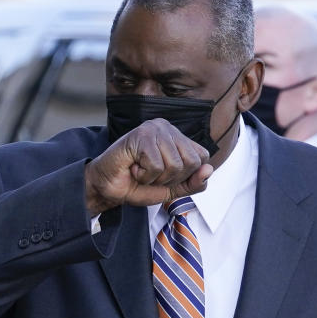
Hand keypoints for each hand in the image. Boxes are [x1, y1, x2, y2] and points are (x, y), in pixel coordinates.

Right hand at [85, 119, 212, 214]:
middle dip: (171, 178)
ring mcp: (154, 129)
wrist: (107, 188)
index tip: (163, 176)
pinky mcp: (141, 135)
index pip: (202, 158)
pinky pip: (156, 166)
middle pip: (191, 162)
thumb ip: (193, 183)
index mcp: (177, 137)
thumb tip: (209, 170)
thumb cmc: (136, 184)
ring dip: (156, 178)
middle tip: (151, 174)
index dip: (185, 176)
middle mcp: (167, 128)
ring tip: (141, 171)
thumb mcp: (171, 189)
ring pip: (174, 165)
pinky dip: (144, 175)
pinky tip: (133, 168)